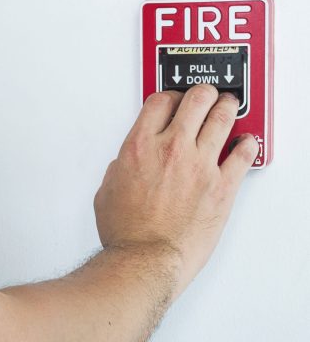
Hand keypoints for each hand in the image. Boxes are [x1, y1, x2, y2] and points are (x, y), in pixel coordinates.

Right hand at [93, 84, 258, 294]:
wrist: (146, 259)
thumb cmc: (126, 232)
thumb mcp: (106, 191)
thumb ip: (119, 169)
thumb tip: (127, 164)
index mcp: (139, 147)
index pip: (159, 102)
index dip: (168, 96)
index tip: (172, 100)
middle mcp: (171, 149)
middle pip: (195, 101)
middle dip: (201, 94)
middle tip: (204, 96)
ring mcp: (200, 165)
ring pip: (222, 118)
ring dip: (226, 107)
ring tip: (227, 106)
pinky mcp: (222, 186)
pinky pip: (243, 154)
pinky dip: (247, 144)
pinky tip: (246, 141)